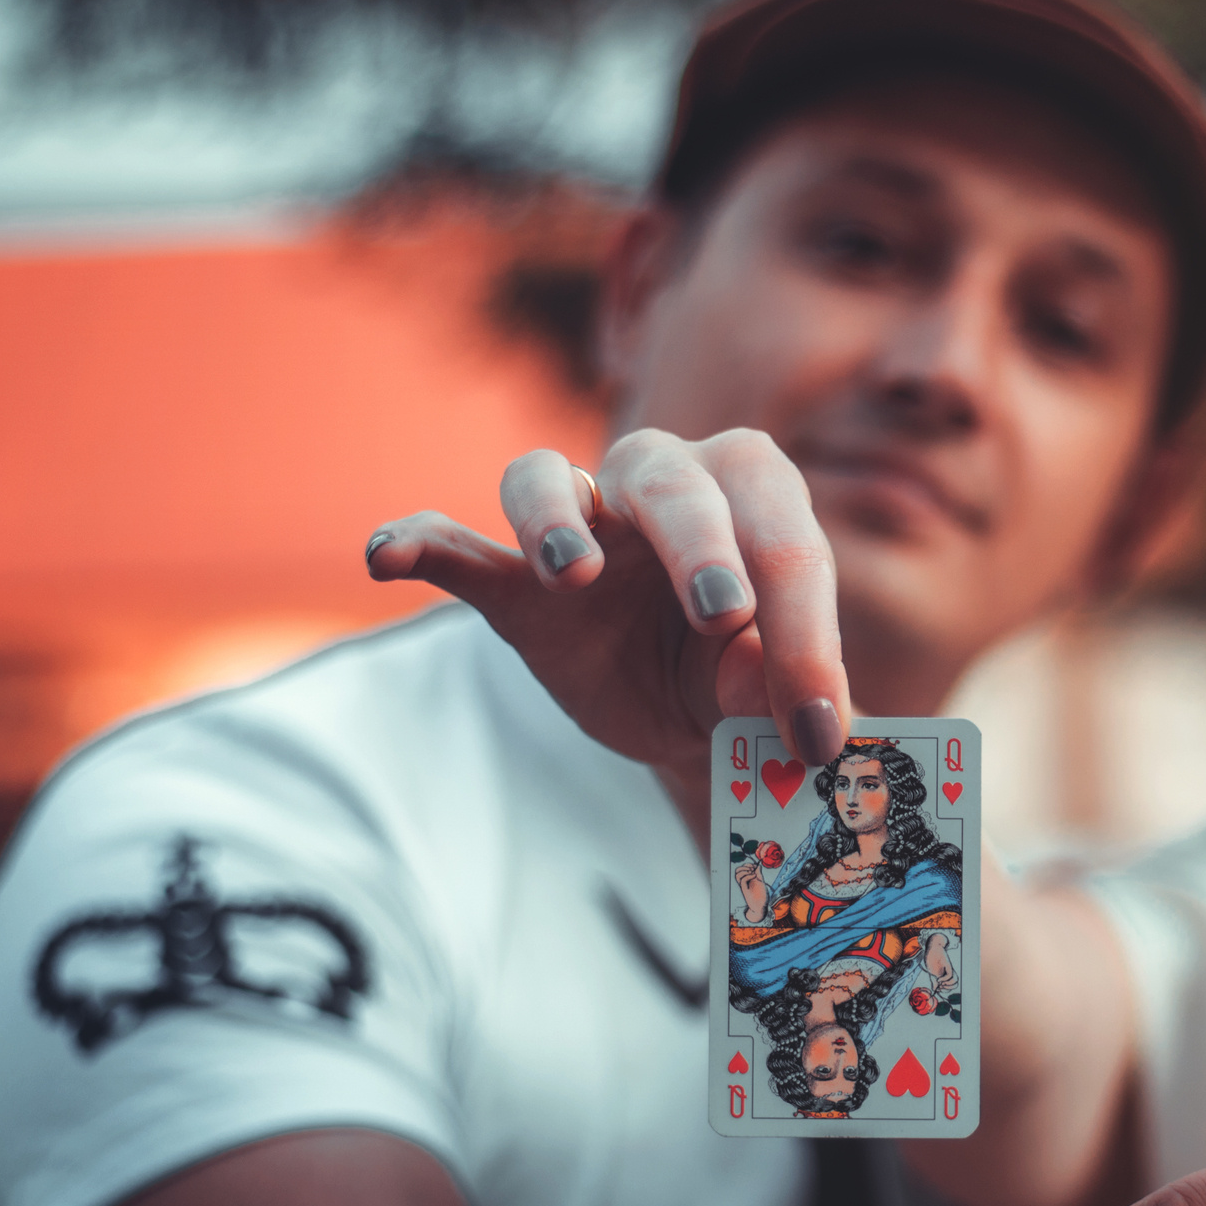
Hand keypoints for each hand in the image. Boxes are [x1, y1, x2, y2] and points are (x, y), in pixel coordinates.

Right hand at [363, 432, 851, 782]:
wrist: (677, 701)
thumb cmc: (738, 670)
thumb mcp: (763, 689)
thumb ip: (769, 685)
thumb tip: (775, 700)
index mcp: (754, 492)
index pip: (785, 546)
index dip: (806, 637)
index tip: (818, 728)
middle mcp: (665, 478)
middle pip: (676, 486)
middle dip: (702, 547)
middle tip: (723, 613)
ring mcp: (579, 521)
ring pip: (549, 478)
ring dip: (553, 518)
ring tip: (567, 572)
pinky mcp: (511, 580)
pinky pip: (455, 545)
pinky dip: (419, 541)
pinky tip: (387, 556)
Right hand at [735, 861, 768, 918]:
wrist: (760, 905)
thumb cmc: (761, 894)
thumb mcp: (761, 881)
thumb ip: (758, 873)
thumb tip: (757, 865)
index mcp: (747, 878)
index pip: (742, 868)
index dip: (747, 865)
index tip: (754, 866)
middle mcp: (744, 881)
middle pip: (737, 871)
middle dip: (744, 866)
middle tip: (752, 869)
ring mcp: (744, 885)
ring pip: (737, 874)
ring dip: (744, 870)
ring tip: (752, 872)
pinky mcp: (744, 890)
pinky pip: (742, 880)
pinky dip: (748, 875)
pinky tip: (754, 876)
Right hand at [925, 930, 957, 987]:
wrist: (933, 947)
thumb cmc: (932, 959)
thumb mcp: (932, 972)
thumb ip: (934, 981)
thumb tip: (934, 990)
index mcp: (946, 974)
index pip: (951, 986)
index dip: (946, 990)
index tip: (938, 989)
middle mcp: (949, 972)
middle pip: (955, 984)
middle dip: (947, 988)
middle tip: (939, 986)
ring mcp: (948, 968)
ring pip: (955, 980)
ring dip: (947, 985)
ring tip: (940, 983)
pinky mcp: (947, 964)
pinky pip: (950, 975)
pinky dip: (945, 979)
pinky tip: (939, 979)